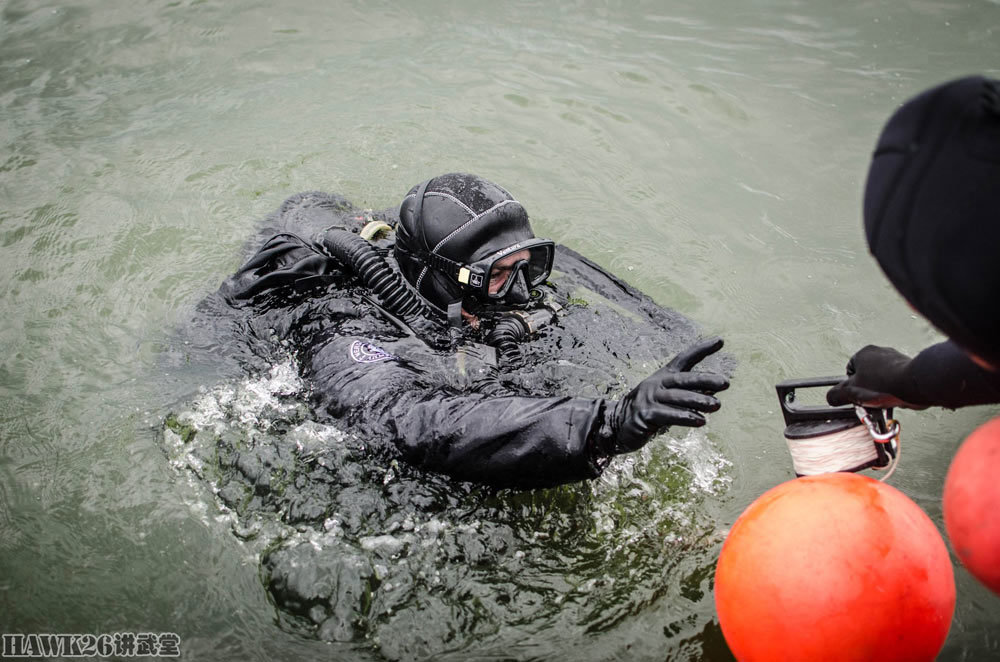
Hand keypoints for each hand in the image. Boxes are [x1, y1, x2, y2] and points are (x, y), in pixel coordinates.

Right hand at [597, 337, 729, 455]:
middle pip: (683, 379)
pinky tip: (700, 421)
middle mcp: (657, 383)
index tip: (720, 341)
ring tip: (717, 406)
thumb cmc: (650, 409)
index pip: (684, 358)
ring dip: (698, 401)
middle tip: (725, 383)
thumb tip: (714, 391)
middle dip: (705, 379)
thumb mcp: (669, 398)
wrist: (618, 424)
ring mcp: (649, 398)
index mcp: (664, 376)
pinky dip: (685, 417)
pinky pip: (667, 415)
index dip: (701, 349)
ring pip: (677, 398)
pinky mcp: (645, 415)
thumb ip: (689, 393)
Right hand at [826, 345, 926, 408]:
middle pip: (867, 375)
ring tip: (884, 400)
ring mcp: (896, 359)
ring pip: (883, 379)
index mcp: (864, 353)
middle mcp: (880, 352)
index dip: (851, 385)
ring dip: (882, 390)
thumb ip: (837, 395)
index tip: (855, 395)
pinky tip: (896, 398)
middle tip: (869, 400)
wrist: (916, 385)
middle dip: (868, 388)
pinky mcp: (909, 368)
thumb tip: (831, 398)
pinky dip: (895, 391)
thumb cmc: (884, 384)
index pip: (850, 371)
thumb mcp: (851, 392)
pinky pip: (897, 382)